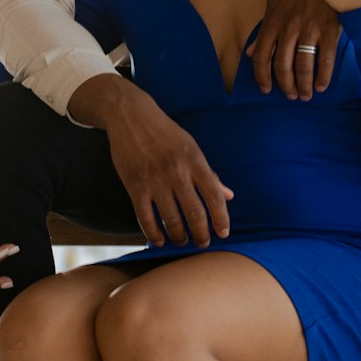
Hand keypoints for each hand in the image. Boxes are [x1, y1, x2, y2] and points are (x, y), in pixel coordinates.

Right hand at [72, 75, 232, 247]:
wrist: (131, 117)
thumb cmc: (166, 133)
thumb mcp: (192, 148)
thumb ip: (209, 174)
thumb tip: (229, 196)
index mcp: (195, 161)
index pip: (214, 196)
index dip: (221, 218)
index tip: (224, 233)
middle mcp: (177, 172)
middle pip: (195, 212)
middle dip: (201, 233)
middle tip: (203, 243)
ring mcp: (155, 180)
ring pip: (171, 219)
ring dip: (179, 236)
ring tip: (182, 241)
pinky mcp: (135, 186)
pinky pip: (145, 217)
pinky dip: (153, 233)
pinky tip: (159, 240)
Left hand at [246, 0, 341, 100]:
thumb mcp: (274, 3)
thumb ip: (263, 29)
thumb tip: (250, 53)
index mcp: (273, 22)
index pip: (261, 56)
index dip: (261, 76)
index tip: (266, 89)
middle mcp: (288, 27)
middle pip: (282, 65)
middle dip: (285, 85)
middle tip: (291, 95)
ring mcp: (309, 28)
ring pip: (303, 65)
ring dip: (303, 85)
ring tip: (306, 95)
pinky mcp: (329, 28)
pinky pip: (325, 58)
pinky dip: (323, 76)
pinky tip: (321, 86)